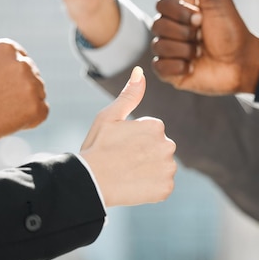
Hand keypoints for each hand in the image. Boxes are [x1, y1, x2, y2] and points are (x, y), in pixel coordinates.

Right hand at [0, 0, 48, 144]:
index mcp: (9, 47)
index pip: (17, 59)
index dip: (2, 73)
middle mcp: (25, 64)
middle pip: (28, 74)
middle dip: (14, 85)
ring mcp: (33, 87)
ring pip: (36, 91)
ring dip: (23, 100)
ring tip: (1, 106)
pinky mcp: (38, 109)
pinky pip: (41, 110)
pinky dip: (30, 116)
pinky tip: (11, 117)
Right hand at [80, 66, 176, 206]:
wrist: (90, 182)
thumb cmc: (97, 146)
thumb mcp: (109, 116)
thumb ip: (129, 94)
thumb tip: (140, 70)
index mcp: (156, 126)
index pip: (151, 132)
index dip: (133, 139)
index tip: (119, 146)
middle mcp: (168, 145)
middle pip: (158, 148)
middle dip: (144, 153)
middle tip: (122, 160)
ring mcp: (168, 169)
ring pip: (162, 166)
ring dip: (149, 170)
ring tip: (127, 173)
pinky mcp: (166, 189)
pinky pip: (162, 185)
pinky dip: (151, 187)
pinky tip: (134, 185)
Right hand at [151, 0, 258, 94]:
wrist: (242, 62)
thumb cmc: (232, 28)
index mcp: (179, 10)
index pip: (161, 4)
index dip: (180, 13)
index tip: (201, 18)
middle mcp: (172, 28)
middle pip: (157, 25)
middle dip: (184, 33)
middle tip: (202, 37)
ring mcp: (170, 50)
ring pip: (158, 46)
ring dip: (184, 50)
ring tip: (200, 53)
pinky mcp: (170, 72)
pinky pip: (159, 67)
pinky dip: (178, 67)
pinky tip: (193, 67)